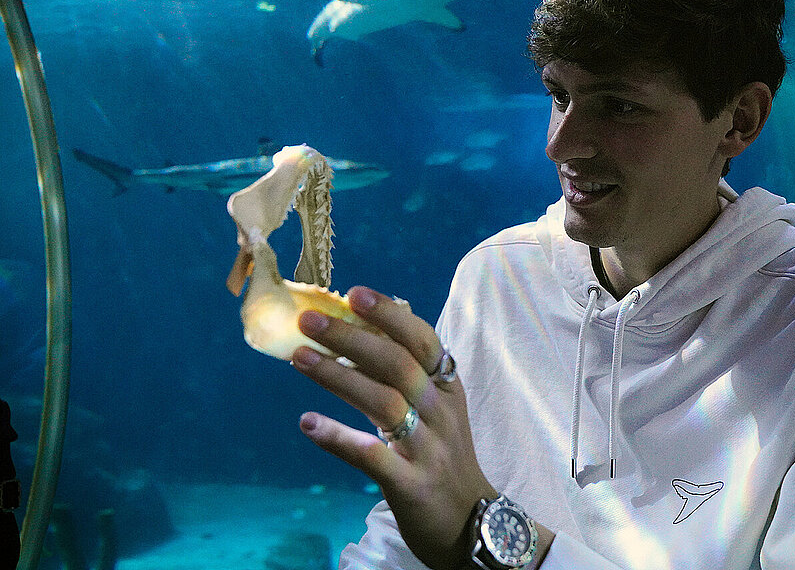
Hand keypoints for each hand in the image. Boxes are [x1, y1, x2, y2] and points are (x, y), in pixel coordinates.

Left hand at [291, 286, 495, 569]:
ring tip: (298, 357)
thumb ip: (412, 372)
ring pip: (383, 403)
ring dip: (338, 376)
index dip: (389, 315)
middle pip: (397, 365)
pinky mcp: (411, 484)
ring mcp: (427, 449)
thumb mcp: (439, 409)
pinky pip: (372, 456)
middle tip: (310, 320)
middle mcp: (440, 412)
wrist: (473, 523)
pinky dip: (339, 437)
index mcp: (446, 388)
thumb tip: (371, 324)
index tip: (354, 293)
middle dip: (352, 337)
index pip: (422, 341)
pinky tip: (308, 423)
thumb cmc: (444, 457)